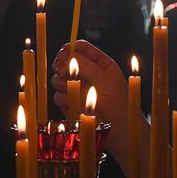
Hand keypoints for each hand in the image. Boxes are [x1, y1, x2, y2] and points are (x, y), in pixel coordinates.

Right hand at [52, 41, 142, 177]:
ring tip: (72, 88)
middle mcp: (86, 74)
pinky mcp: (70, 103)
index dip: (70, 48)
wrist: (118, 129)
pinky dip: (63, 97)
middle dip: (60, 64)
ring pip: (57, 78)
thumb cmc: (119, 103)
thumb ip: (88, 66)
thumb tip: (68, 56)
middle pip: (64, 61)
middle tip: (62, 70)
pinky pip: (58, 95)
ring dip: (61, 81)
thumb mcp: (107, 80)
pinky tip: (74, 103)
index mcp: (99, 64)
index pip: (80, 48)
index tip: (64, 54)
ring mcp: (77, 89)